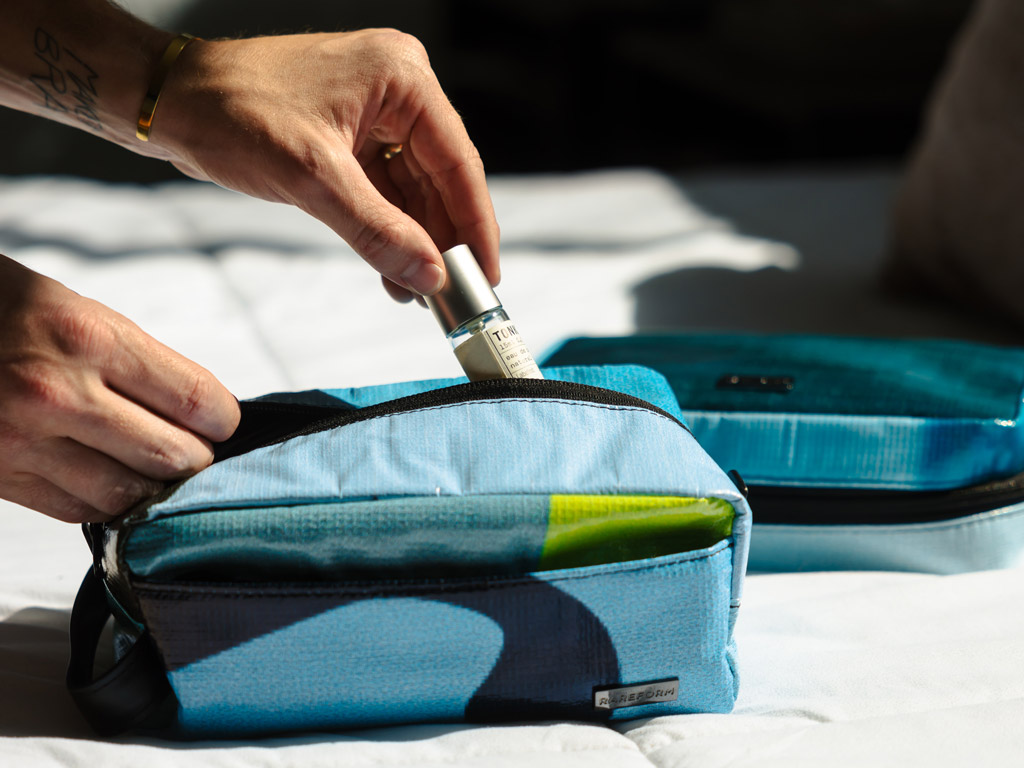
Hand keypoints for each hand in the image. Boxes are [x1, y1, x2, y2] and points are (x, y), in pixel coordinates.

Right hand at [0, 256, 239, 522]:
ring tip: (153, 466)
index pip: (193, 398)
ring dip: (153, 486)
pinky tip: (109, 478)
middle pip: (172, 456)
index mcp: (86, 337)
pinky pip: (79, 510)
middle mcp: (56, 393)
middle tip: (192, 448)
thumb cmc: (0, 311)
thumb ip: (135, 360)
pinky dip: (106, 501)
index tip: (222, 422)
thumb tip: (198, 411)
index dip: (223, 419)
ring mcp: (21, 441)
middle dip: (194, 456)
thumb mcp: (73, 309)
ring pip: (129, 495)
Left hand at [150, 29, 500, 300]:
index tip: (486, 276)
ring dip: (416, 242)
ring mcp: (375, 113)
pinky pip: (386, 190)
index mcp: (402, 78)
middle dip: (444, 240)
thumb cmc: (231, 112)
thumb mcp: (312, 179)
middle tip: (455, 296)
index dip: (476, 227)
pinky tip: (394, 271)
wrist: (168, 100)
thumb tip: (429, 275)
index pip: (458, 163)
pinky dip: (389, 230)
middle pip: (441, 179)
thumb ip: (377, 231)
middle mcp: (398, 90)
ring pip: (414, 190)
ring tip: (420, 292)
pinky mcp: (352, 135)